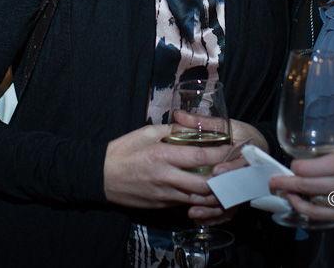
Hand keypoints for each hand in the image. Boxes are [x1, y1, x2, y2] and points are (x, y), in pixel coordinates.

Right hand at [103, 124, 231, 208]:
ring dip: (213, 191)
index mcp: (162, 155)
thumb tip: (190, 128)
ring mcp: (164, 194)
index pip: (199, 157)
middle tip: (232, 169)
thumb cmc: (122, 151)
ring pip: (198, 198)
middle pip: (205, 184)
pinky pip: (184, 202)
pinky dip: (196, 197)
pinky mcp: (161, 205)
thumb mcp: (146, 133)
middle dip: (222, 179)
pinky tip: (202, 189)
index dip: (219, 154)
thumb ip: (170, 131)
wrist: (100, 176)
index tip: (231, 148)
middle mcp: (165, 177)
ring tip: (223, 181)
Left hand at [188, 120, 268, 224]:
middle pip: (236, 187)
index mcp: (246, 150)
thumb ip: (202, 122)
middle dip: (218, 193)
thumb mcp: (224, 124)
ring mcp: (243, 187)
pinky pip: (229, 212)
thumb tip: (178, 115)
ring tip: (193, 211)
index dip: (230, 167)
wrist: (257, 146)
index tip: (217, 171)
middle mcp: (246, 171)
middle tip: (198, 197)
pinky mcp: (237, 198)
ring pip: (231, 203)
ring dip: (213, 209)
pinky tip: (199, 219)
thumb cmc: (239, 133)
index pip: (241, 161)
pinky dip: (215, 217)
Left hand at [267, 150, 333, 222]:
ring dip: (293, 197)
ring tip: (284, 193)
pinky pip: (319, 215)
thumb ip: (326, 160)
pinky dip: (306, 209)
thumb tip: (301, 165)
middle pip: (305, 185)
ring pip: (310, 203)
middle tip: (274, 181)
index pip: (307, 168)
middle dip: (285, 183)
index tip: (292, 166)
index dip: (295, 167)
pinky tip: (299, 203)